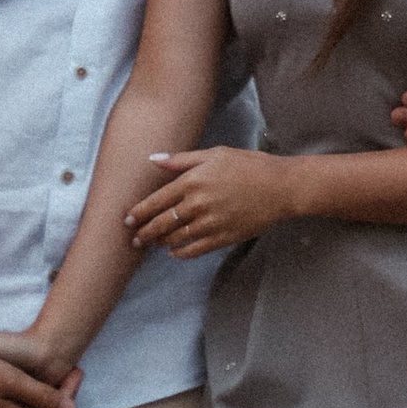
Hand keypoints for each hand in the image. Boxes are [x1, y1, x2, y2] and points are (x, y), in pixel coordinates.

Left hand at [126, 144, 295, 257]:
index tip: (127, 220)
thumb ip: (181, 160)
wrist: (279, 187)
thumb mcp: (214, 154)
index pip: (155, 201)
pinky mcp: (222, 238)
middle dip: (144, 232)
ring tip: (151, 244)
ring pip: (175, 238)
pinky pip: (194, 250)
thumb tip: (153, 159)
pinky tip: (174, 252)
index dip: (138, 213)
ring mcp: (209, 223)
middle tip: (134, 238)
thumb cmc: (248, 165)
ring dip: (159, 243)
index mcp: (192, 181)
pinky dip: (180, 253)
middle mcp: (197, 204)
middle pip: (161, 223)